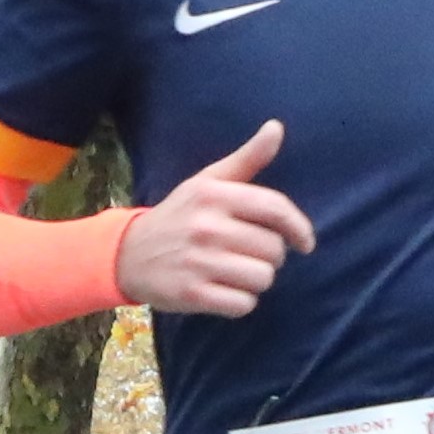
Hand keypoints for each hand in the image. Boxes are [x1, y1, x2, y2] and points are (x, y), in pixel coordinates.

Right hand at [114, 120, 313, 317]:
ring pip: (263, 279)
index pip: (275, 209)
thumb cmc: (180, 216)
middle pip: (274, 250)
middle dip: (269, 257)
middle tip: (247, 254)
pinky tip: (223, 290)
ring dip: (256, 280)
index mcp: (213, 195)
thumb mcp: (208, 182)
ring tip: (234, 271)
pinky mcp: (192, 294)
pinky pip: (244, 304)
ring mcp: (198, 262)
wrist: (127, 254)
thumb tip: (277, 128)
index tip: (305, 243)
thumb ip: (247, 159)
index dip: (299, 228)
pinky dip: (240, 302)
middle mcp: (206, 227)